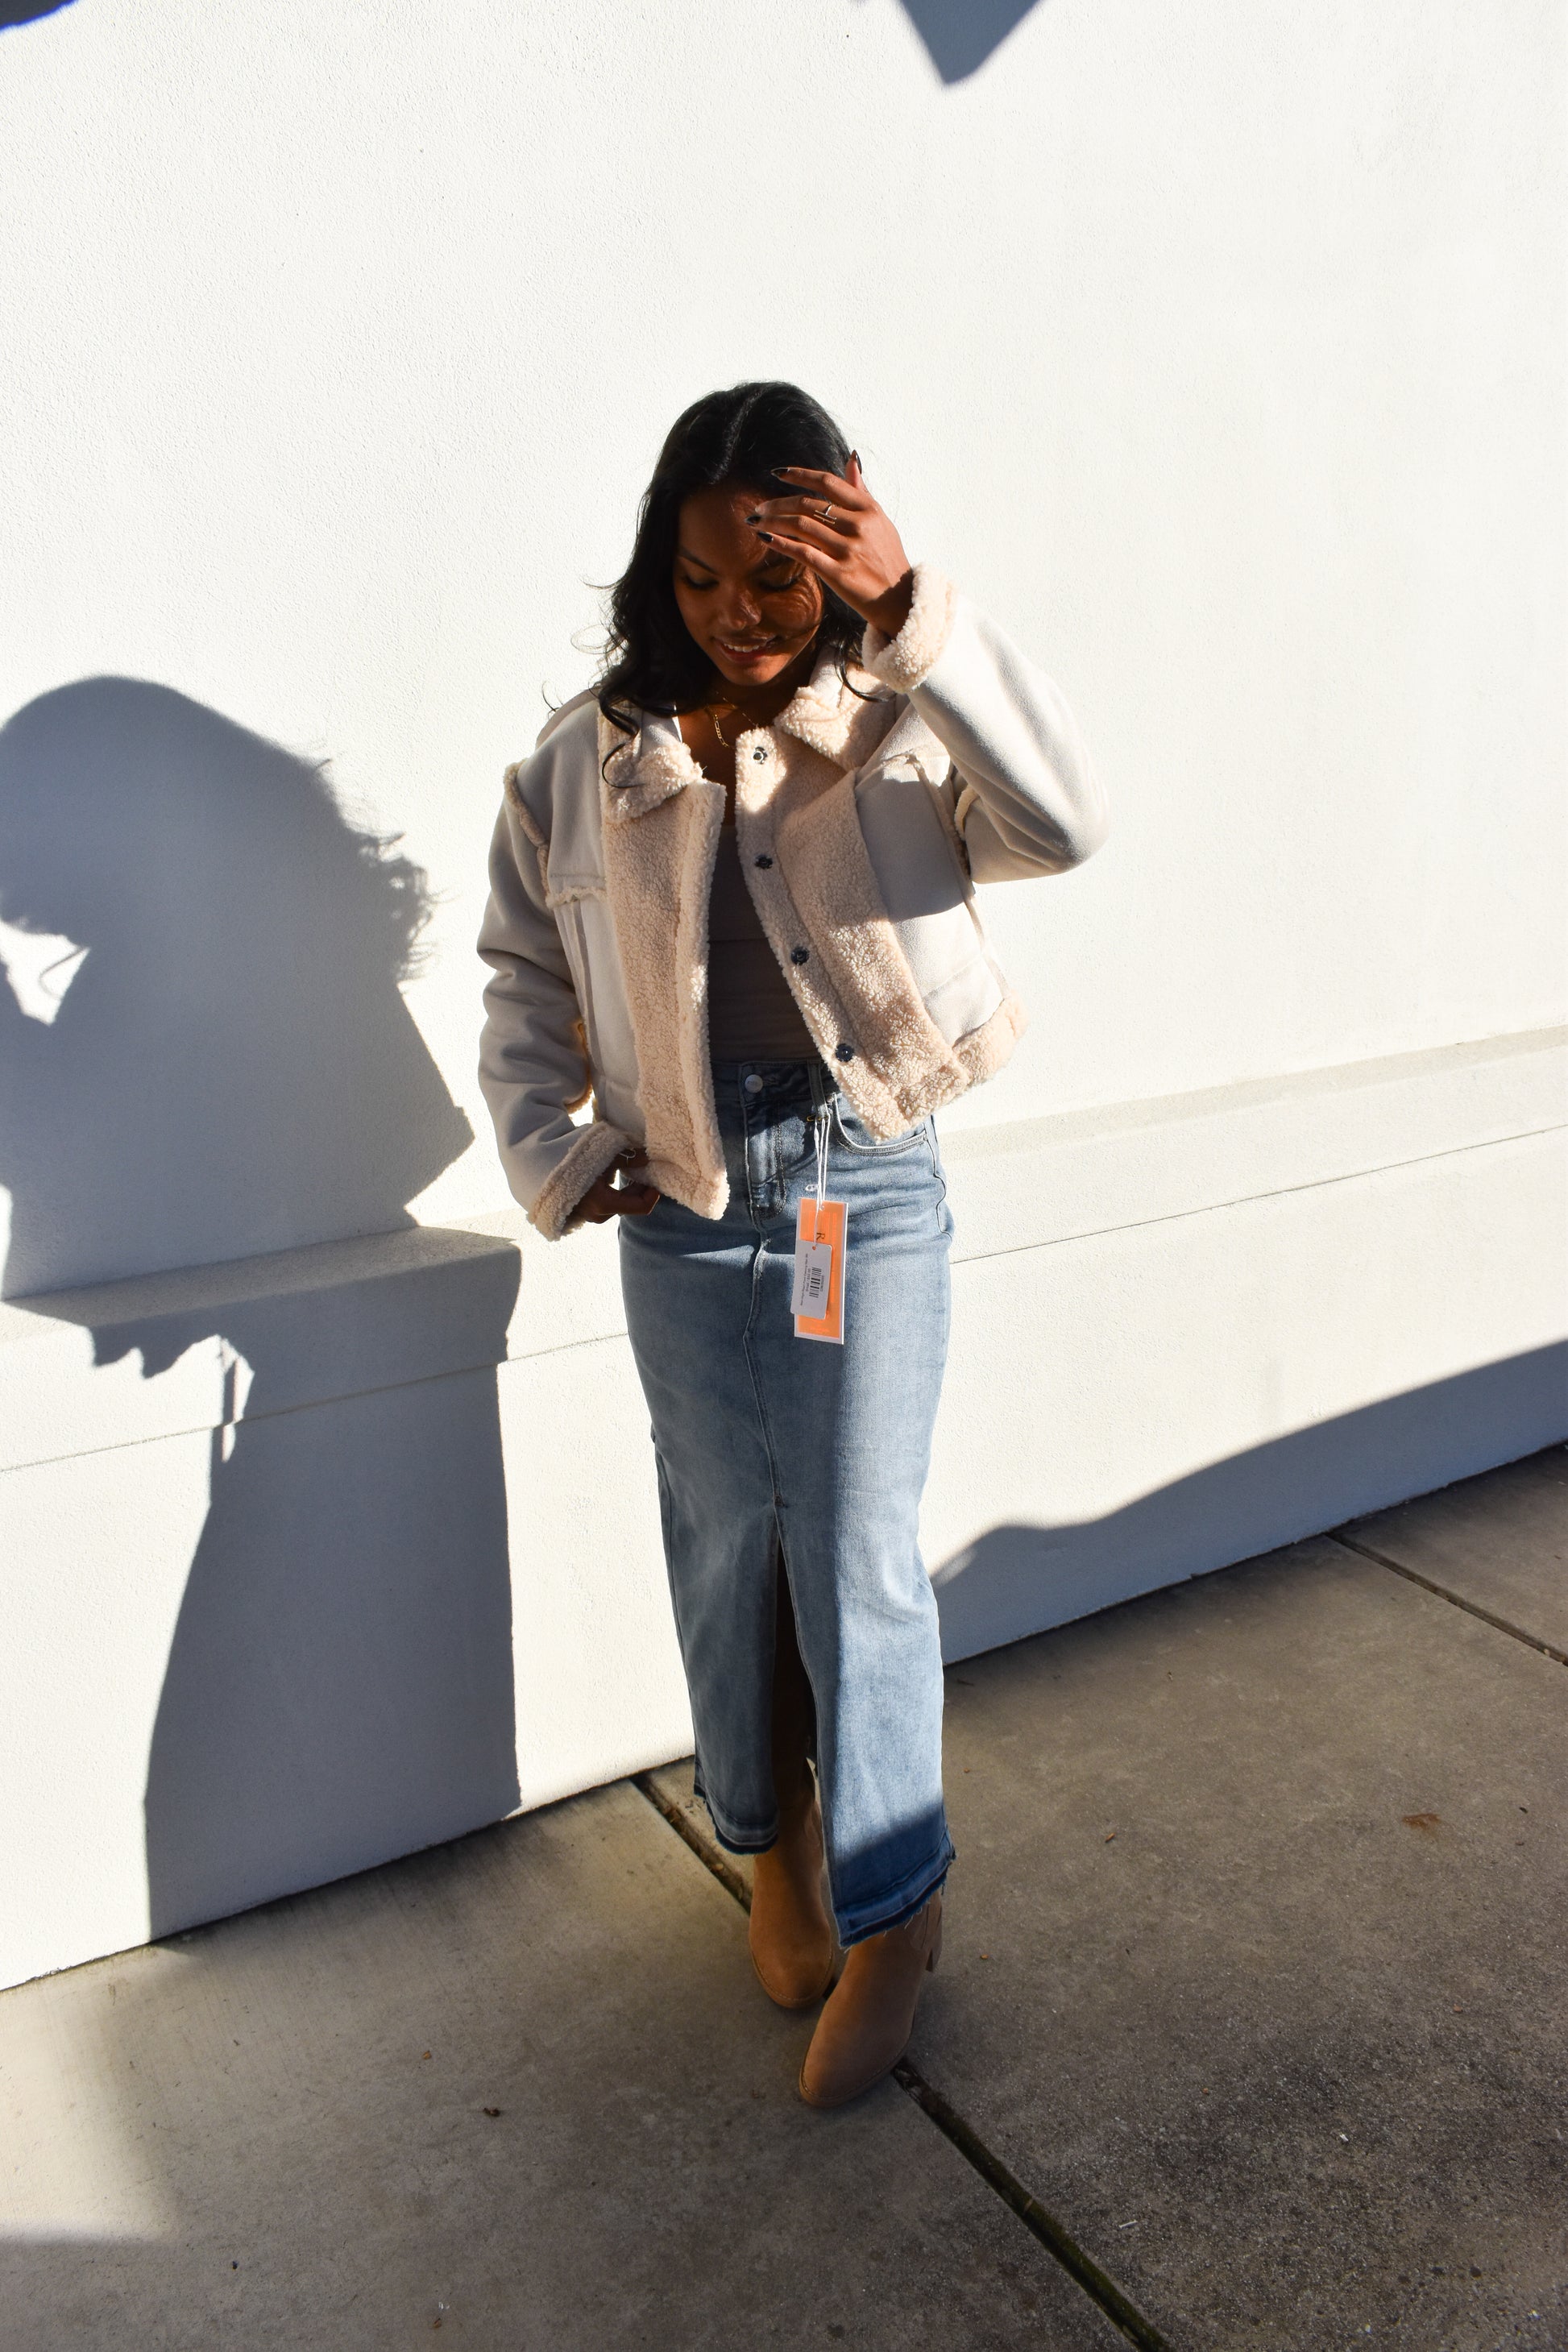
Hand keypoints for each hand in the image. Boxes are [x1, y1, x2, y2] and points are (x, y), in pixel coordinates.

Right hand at [575, 1147, 659, 1223]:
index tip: (655, 1180)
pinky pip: (609, 1204)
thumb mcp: (602, 1157)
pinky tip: (615, 1178)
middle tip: (644, 1171)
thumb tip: (647, 1157)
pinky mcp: (586, 1212)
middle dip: (641, 1189)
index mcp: (604, 1204)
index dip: (653, 1195)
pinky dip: (617, 1193)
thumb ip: (627, 1158)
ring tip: (630, 1172)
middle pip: (632, 1205)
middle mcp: (599, 1215)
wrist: (543, 1169)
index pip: (641, 1207)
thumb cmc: (573, 1162)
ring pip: (620, 1205)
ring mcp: (592, 1216)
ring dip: (628, 1190)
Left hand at [746, 454, 913, 640]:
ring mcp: (849, 550)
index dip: (799, 474)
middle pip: (808, 504)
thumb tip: (851, 459)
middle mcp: (859, 525)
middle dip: (777, 504)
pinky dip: (781, 543)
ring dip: (773, 522)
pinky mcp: (840, 573)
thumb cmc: (888, 559)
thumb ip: (862, 491)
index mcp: (868, 509)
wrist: (901, 599)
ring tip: (756, 522)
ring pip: (801, 526)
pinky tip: (766, 538)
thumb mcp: (881, 520)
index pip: (827, 482)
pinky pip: (804, 553)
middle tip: (759, 508)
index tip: (778, 473)